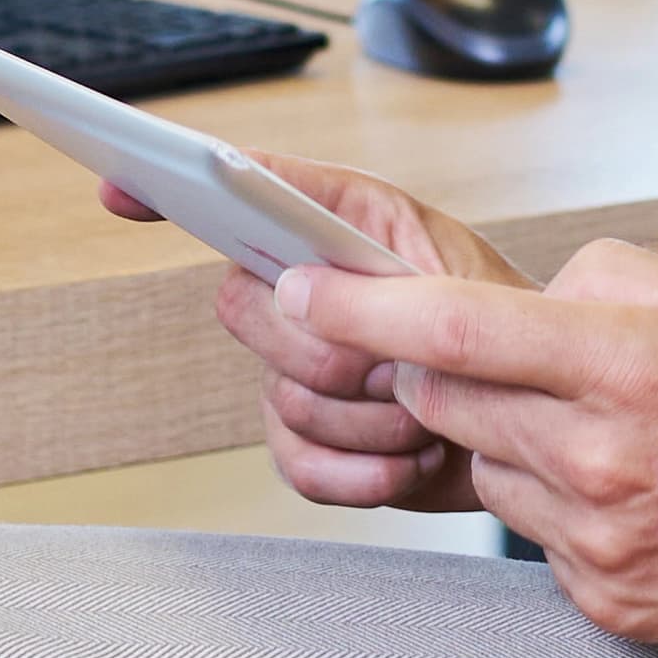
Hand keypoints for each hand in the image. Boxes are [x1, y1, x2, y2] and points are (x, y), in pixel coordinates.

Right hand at [99, 157, 530, 513]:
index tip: (121, 185)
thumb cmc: (503, 326)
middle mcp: (303, 291)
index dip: (172, 185)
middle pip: (247, 312)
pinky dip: (363, 473)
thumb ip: (369, 270)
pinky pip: (299, 467)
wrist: (537, 418)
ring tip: (428, 406)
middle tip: (404, 359)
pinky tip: (406, 459)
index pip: (238, 192)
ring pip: (284, 400)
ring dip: (372, 417)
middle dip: (334, 351)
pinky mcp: (310, 444)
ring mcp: (297, 370)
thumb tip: (290, 288)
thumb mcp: (452, 271)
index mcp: (335, 226)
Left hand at [277, 236, 657, 650]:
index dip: (357, 308)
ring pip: (488, 465)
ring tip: (600, 419)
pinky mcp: (607, 601)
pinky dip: (558, 495)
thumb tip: (518, 307)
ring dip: (513, 433)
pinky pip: (535, 533)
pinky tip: (630, 482)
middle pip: (447, 400)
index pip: (451, 333)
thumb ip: (593, 286)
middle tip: (495, 348)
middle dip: (443, 365)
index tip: (300, 286)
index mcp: (627, 366)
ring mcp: (601, 544)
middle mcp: (602, 462)